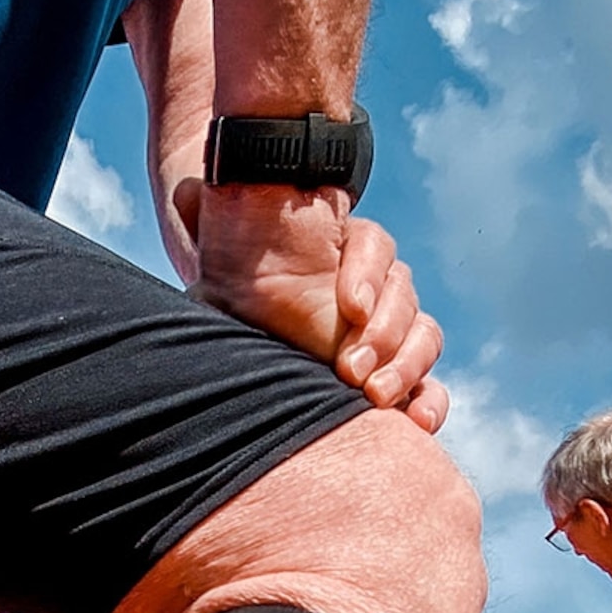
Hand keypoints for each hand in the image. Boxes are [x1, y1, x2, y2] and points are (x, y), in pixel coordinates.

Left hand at [173, 181, 449, 430]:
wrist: (247, 328)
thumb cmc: (236, 289)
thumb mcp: (222, 260)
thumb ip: (212, 225)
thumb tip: (183, 191)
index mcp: (344, 247)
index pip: (373, 246)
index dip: (366, 273)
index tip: (350, 308)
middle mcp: (376, 284)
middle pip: (403, 293)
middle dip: (384, 332)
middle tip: (350, 368)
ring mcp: (390, 330)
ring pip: (422, 335)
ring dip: (406, 365)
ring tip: (376, 395)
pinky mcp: (393, 374)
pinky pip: (427, 383)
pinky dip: (428, 402)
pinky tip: (417, 422)